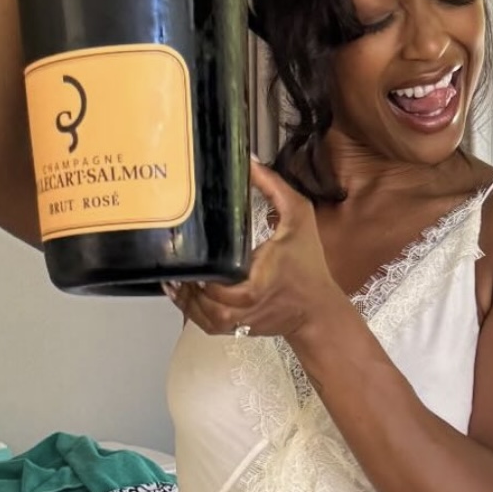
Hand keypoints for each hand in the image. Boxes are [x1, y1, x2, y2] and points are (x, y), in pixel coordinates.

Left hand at [165, 161, 340, 343]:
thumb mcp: (299, 216)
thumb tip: (248, 162)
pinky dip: (191, 312)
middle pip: (202, 301)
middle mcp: (244, 306)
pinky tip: (182, 293)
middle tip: (175, 258)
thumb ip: (274, 186)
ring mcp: (239, 321)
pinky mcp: (237, 328)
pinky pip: (207, 325)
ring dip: (185, 299)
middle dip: (187, 282)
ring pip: (201, 316)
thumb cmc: (308, 264)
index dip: (199, 270)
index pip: (215, 284)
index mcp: (256, 282)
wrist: (317, 308)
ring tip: (174, 276)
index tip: (189, 248)